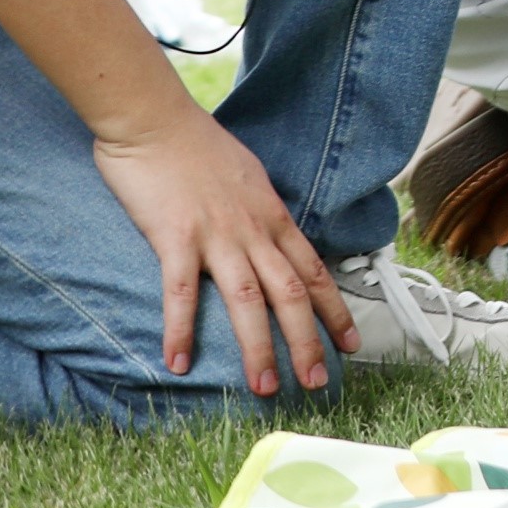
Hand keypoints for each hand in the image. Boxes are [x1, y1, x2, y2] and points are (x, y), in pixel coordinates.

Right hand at [86, 102, 353, 392]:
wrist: (156, 120)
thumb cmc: (198, 146)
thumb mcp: (248, 178)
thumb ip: (260, 212)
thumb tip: (271, 235)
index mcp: (273, 217)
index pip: (314, 271)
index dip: (335, 310)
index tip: (351, 343)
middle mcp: (254, 230)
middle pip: (291, 294)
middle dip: (308, 342)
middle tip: (320, 383)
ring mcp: (217, 235)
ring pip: (248, 300)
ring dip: (259, 347)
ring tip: (266, 387)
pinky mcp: (175, 237)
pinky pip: (182, 291)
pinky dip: (182, 328)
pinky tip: (179, 362)